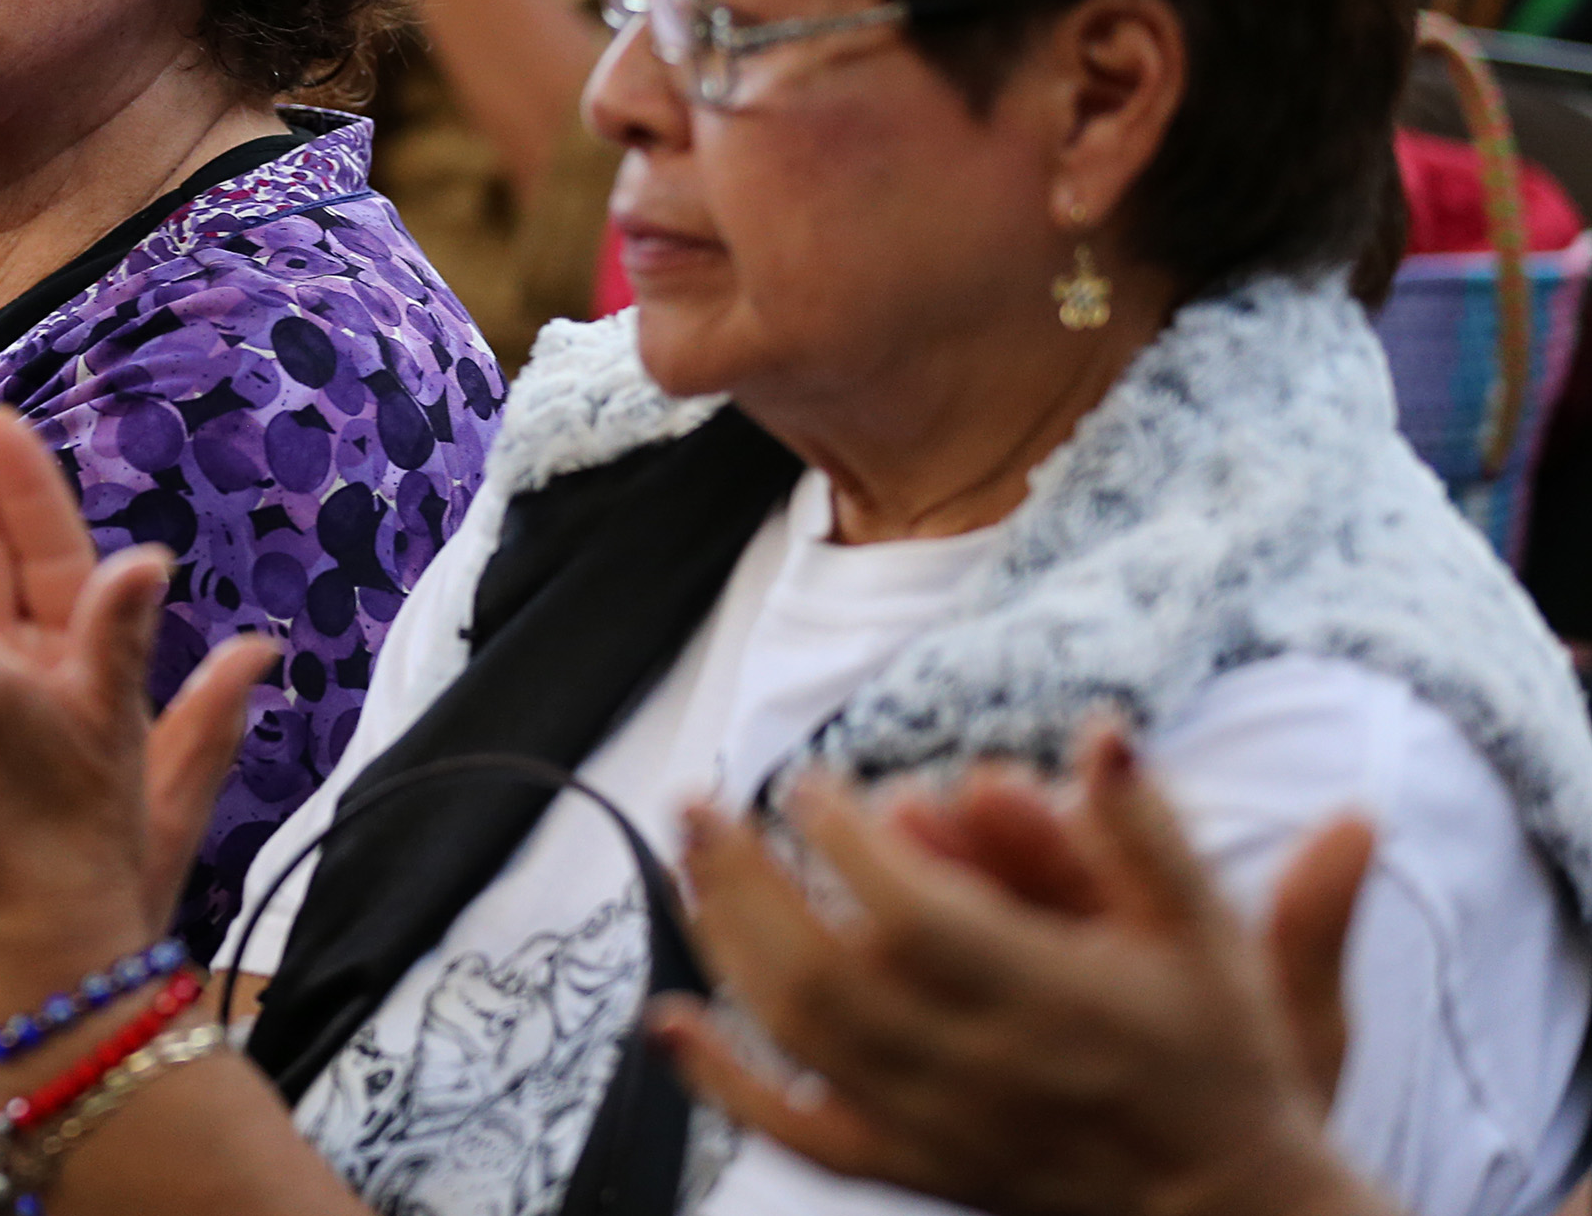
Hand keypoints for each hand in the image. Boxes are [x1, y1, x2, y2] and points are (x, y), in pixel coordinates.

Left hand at [657, 722, 1380, 1215]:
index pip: (919, 921)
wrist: (1230, 1207)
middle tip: (701, 802)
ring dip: (728, 945)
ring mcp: (937, 1126)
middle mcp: (982, 1070)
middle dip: (750, 881)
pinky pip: (801, 1134)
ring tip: (685, 861)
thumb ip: (1149, 833)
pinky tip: (668, 1020)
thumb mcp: (1212, 937)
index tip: (809, 781)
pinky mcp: (913, 1167)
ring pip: (803, 1039)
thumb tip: (1103, 729)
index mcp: (1054, 1004)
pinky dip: (725, 1083)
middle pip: (831, 975)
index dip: (851, 848)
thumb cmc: (1218, 1052)